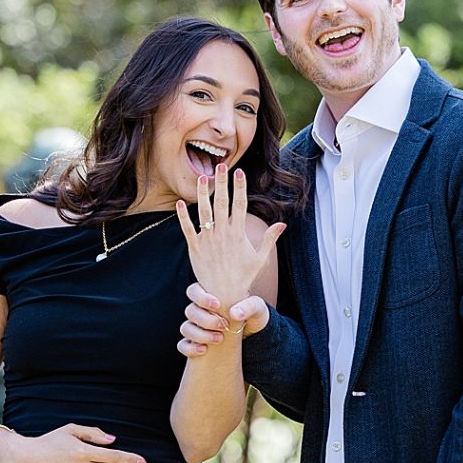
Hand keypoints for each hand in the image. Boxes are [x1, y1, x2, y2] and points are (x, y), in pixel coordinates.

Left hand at [176, 163, 283, 319]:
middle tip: (221, 165)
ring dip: (203, 194)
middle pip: (222, 203)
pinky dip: (183, 217)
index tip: (240, 172)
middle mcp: (223, 235)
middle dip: (222, 183)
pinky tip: (180, 203)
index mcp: (238, 234)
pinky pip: (188, 230)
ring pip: (204, 213)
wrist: (225, 296)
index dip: (240, 187)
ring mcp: (208, 241)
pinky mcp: (195, 249)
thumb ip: (269, 239)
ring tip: (202, 177)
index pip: (240, 205)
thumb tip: (282, 224)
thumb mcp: (260, 259)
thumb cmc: (243, 277)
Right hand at [178, 281, 269, 359]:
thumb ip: (249, 306)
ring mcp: (197, 328)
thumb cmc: (254, 316)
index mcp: (210, 296)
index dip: (201, 298)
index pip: (193, 291)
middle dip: (205, 320)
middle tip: (224, 326)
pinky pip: (183, 345)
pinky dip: (190, 348)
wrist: (255, 338)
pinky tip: (204, 350)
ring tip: (219, 339)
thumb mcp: (258, 308)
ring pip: (186, 328)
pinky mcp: (196, 343)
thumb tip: (234, 313)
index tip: (217, 305)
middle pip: (190, 311)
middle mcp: (200, 311)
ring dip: (200, 334)